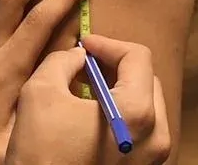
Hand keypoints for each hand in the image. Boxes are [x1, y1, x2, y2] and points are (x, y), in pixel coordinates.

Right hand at [5, 35, 171, 164]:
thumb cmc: (41, 153)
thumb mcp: (41, 91)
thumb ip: (64, 60)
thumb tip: (79, 58)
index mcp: (138, 112)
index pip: (138, 57)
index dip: (108, 44)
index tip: (84, 46)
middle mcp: (156, 136)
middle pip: (147, 80)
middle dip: (116, 66)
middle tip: (85, 64)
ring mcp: (153, 158)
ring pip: (146, 107)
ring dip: (119, 90)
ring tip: (86, 89)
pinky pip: (141, 132)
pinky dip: (121, 114)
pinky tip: (91, 116)